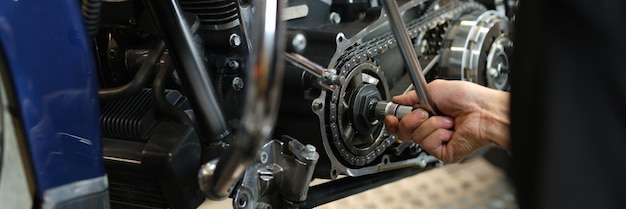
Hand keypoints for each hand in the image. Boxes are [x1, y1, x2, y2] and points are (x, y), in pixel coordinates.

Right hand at [384, 79, 509, 162]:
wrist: (483, 110)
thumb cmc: (468, 98)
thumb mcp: (433, 89)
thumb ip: (411, 95)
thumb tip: (397, 99)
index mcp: (427, 113)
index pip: (401, 122)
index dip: (394, 120)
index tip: (391, 116)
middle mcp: (430, 128)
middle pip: (403, 132)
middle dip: (410, 120)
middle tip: (424, 112)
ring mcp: (436, 141)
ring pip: (415, 136)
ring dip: (430, 123)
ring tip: (446, 119)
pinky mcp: (442, 152)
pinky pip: (427, 143)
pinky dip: (438, 132)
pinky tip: (450, 129)